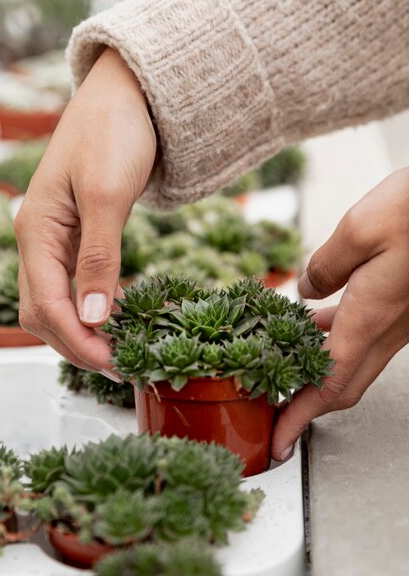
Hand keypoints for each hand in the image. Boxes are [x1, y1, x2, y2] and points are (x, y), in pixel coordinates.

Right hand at [15, 48, 156, 378]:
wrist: (131, 97)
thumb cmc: (114, 133)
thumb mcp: (106, 195)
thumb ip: (98, 257)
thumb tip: (94, 317)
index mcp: (37, 228)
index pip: (46, 303)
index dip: (77, 339)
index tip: (112, 363)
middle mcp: (41, 237)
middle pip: (45, 309)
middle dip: (78, 342)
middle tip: (119, 366)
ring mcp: (59, 236)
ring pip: (59, 300)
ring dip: (84, 330)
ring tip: (120, 351)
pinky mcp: (81, 233)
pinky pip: (77, 282)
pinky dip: (94, 306)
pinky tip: (118, 317)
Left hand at [271, 168, 408, 459]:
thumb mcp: (360, 230)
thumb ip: (327, 266)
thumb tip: (305, 289)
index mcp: (373, 316)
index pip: (329, 383)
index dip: (301, 416)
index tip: (280, 442)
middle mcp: (390, 326)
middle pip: (344, 384)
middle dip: (307, 405)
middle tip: (277, 412)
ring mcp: (401, 319)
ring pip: (354, 360)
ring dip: (318, 370)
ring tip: (284, 366)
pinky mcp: (404, 304)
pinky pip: (364, 334)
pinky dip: (334, 338)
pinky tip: (318, 319)